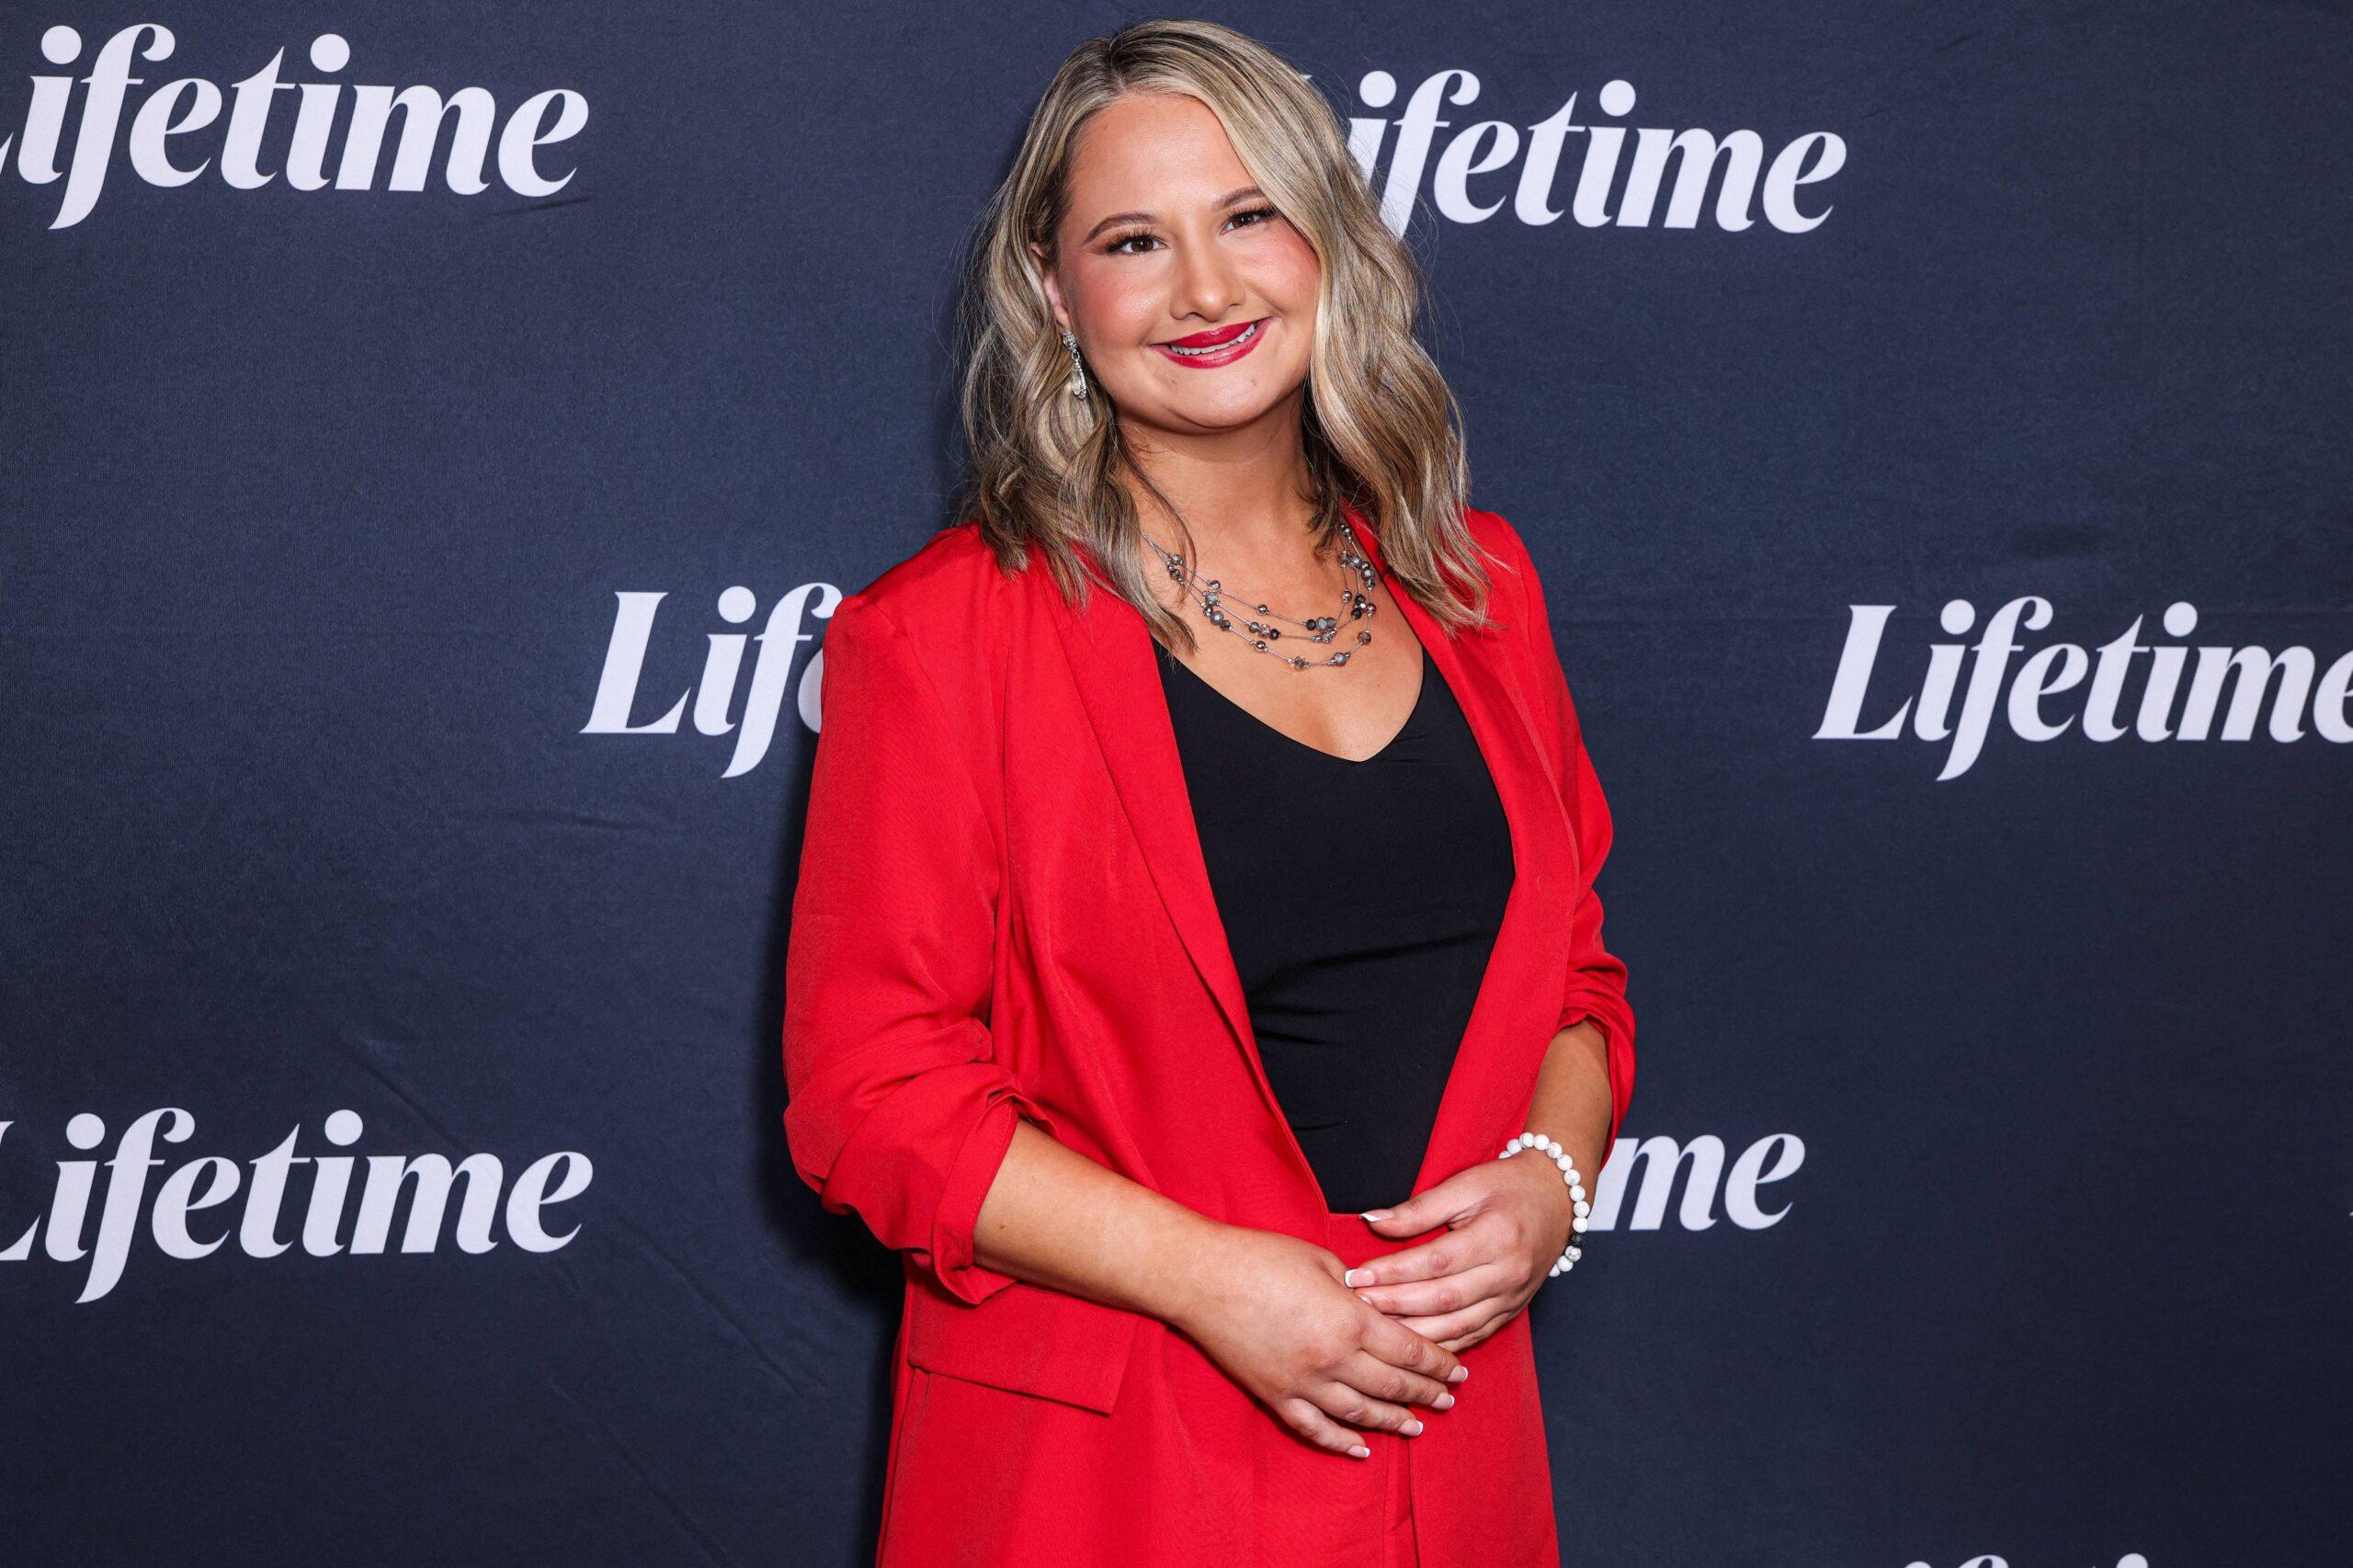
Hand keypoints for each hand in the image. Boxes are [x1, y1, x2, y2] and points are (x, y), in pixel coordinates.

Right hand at [1167, 1224, 1468, 1458]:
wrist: (1200, 1278)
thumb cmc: (1260, 1257)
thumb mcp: (1321, 1260)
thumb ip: (1357, 1288)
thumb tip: (1379, 1304)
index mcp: (1350, 1320)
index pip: (1410, 1350)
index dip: (1438, 1364)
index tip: (1458, 1372)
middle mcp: (1333, 1359)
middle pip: (1393, 1385)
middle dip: (1426, 1393)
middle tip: (1448, 1400)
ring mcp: (1303, 1383)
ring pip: (1361, 1414)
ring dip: (1393, 1422)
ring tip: (1416, 1427)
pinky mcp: (1276, 1396)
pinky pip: (1316, 1429)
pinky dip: (1342, 1443)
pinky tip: (1362, 1450)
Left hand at [1345, 1152, 1575, 1351]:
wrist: (1556, 1200)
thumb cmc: (1508, 1187)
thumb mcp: (1465, 1185)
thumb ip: (1419, 1208)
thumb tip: (1373, 1221)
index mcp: (1498, 1236)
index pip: (1436, 1261)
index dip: (1394, 1272)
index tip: (1359, 1275)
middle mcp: (1508, 1273)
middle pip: (1444, 1299)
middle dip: (1396, 1305)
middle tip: (1357, 1304)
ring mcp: (1512, 1297)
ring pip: (1457, 1326)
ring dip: (1414, 1332)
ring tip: (1375, 1329)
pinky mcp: (1511, 1312)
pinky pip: (1472, 1336)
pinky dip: (1440, 1344)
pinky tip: (1410, 1345)